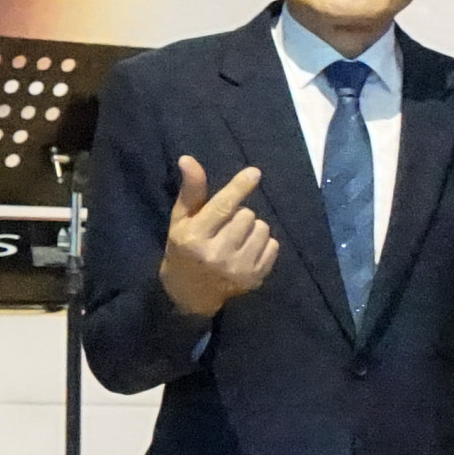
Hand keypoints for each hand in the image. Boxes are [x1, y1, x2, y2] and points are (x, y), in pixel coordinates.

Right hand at [157, 156, 277, 320]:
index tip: (254, 173)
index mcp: (195, 238)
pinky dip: (263, 243)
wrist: (189, 295)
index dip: (239, 187)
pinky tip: (246, 251)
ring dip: (252, 229)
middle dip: (239, 215)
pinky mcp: (255, 278)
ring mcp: (238, 269)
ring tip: (236, 239)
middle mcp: (217, 254)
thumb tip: (188, 159)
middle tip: (224, 227)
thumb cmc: (183, 251)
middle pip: (247, 215)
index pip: (222, 207)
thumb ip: (191, 192)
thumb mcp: (180, 222)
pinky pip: (273, 245)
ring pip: (262, 228)